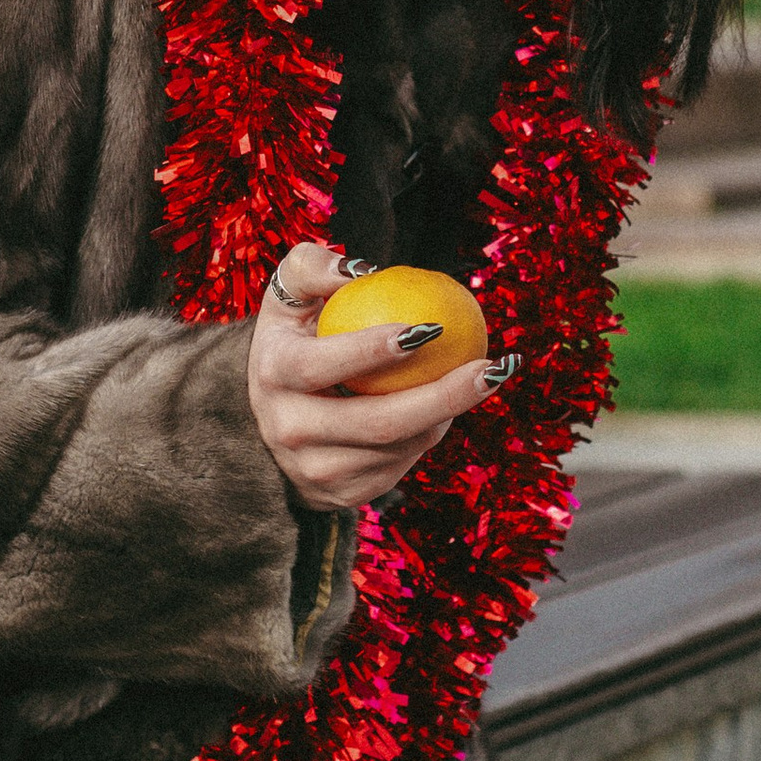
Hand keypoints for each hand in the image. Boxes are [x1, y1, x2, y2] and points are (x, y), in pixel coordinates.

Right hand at [247, 240, 493, 516]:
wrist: (270, 414)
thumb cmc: (295, 337)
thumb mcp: (289, 296)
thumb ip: (315, 268)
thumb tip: (362, 270)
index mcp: (273, 375)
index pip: (324, 364)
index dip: (373, 349)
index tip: (430, 327)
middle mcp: (288, 428)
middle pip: (378, 421)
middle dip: (443, 396)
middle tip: (490, 366)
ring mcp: (314, 469)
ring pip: (399, 447)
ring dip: (445, 413)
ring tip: (479, 378)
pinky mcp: (340, 493)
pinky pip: (401, 465)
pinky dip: (430, 434)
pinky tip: (451, 406)